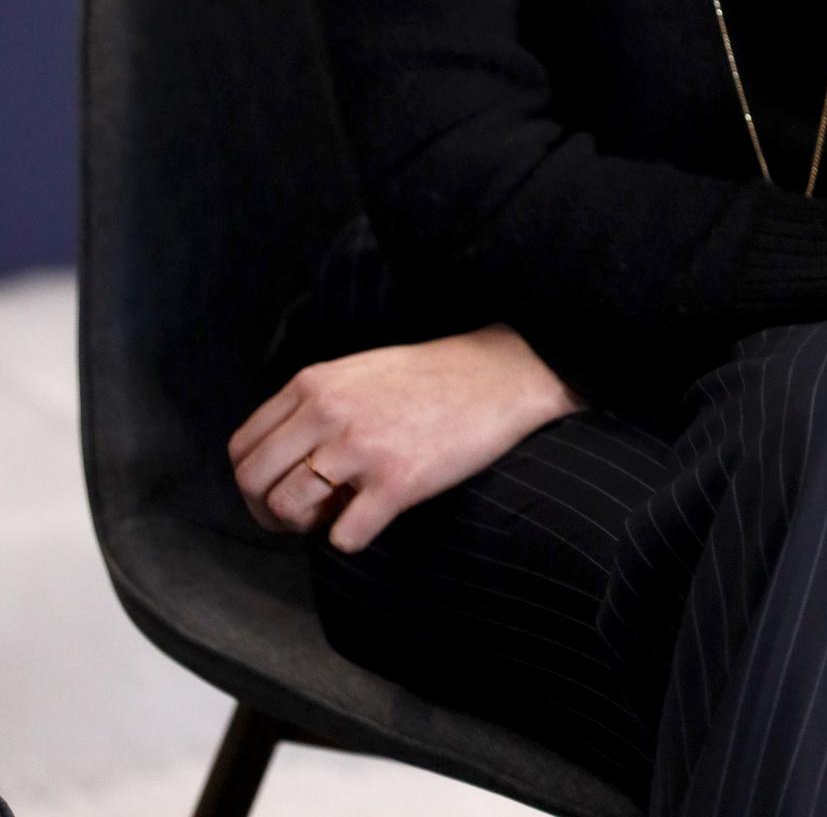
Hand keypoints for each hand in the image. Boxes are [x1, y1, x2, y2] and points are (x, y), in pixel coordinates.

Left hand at [228, 322, 588, 552]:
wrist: (499, 375)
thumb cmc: (429, 376)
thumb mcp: (356, 372)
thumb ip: (312, 406)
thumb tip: (278, 460)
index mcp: (313, 383)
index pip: (243, 447)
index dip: (253, 483)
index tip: (278, 493)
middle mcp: (327, 412)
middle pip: (254, 483)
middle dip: (269, 512)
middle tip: (303, 517)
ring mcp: (361, 448)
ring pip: (288, 511)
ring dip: (308, 526)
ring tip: (339, 513)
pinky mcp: (397, 482)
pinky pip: (343, 538)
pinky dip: (352, 538)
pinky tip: (374, 516)